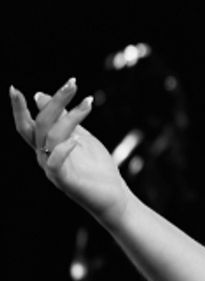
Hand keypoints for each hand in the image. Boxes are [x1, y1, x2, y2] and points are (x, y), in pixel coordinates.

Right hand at [9, 79, 131, 226]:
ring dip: (70, 116)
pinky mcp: (65, 181)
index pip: (26, 125)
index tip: (14, 88)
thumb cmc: (97, 167)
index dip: (18, 108)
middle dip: (54, 102)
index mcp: (45, 146)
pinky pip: (56, 164)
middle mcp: (44, 156)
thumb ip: (62, 119)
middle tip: (72, 84)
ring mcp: (52, 169)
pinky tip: (76, 140)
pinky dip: (63, 149)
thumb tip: (39, 94)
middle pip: (40, 125)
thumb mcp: (81, 136)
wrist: (114, 196)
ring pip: (51, 137)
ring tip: (88, 103)